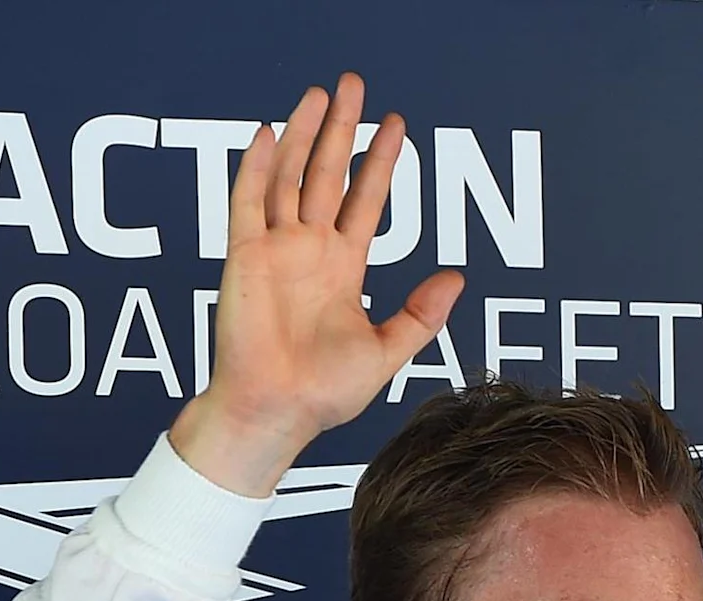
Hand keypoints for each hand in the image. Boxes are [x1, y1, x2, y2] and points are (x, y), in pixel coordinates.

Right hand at [168, 74, 463, 497]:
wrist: (279, 413)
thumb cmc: (325, 393)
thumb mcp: (388, 351)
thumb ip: (421, 314)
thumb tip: (457, 276)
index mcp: (343, 268)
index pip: (366, 201)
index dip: (381, 162)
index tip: (397, 125)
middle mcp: (309, 250)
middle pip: (329, 174)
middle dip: (343, 130)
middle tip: (355, 86)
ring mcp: (276, 250)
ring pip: (291, 177)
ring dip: (304, 135)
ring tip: (320, 94)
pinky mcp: (245, 257)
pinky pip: (249, 203)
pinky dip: (258, 167)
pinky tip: (271, 133)